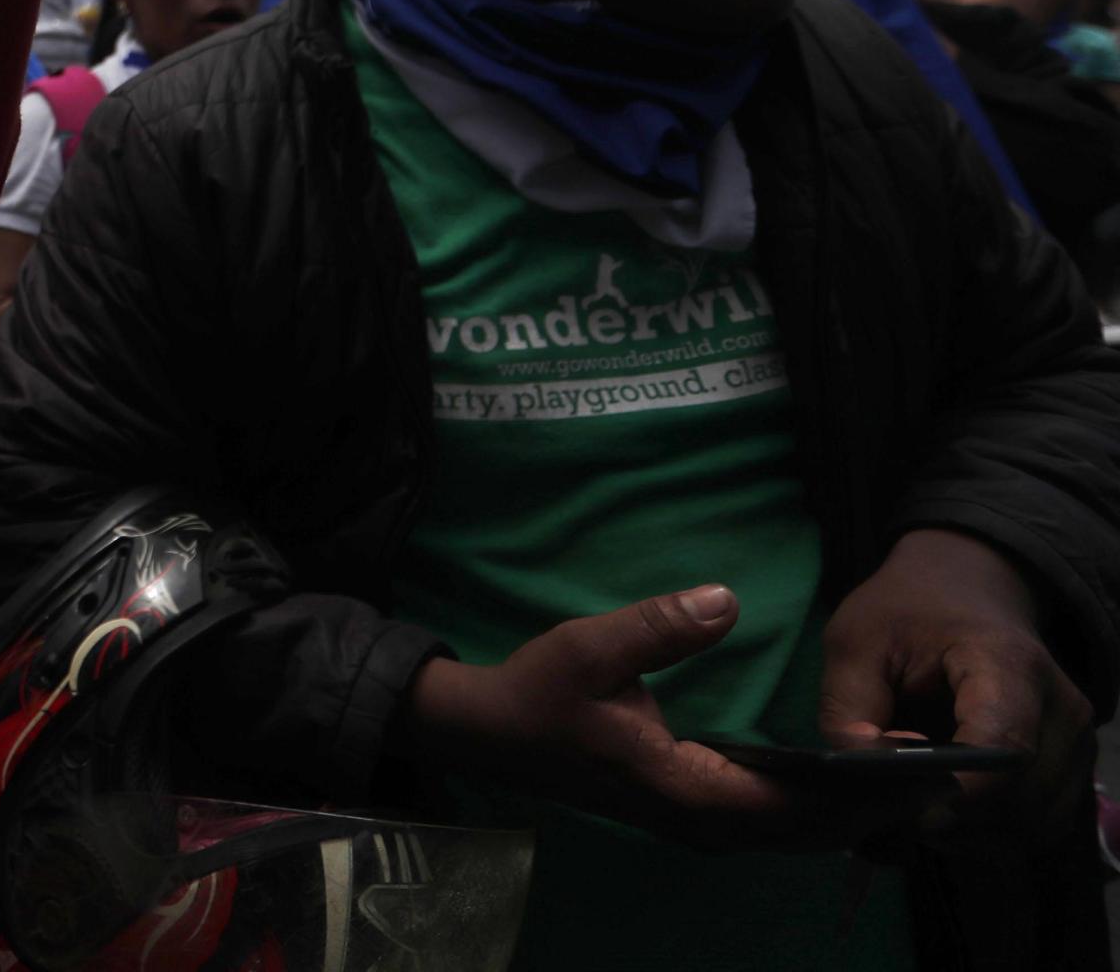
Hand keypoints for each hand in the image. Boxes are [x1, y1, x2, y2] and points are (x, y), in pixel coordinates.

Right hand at [404, 587, 925, 850]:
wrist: (496, 735)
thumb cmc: (541, 693)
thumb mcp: (591, 648)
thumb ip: (659, 628)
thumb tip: (725, 600)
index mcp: (684, 790)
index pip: (793, 809)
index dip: (860, 794)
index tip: (915, 770)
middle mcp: (701, 823)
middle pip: (809, 833)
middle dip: (875, 806)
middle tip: (941, 769)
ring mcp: (699, 824)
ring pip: (797, 836)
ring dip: (854, 811)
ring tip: (912, 772)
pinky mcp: (697, 813)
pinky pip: (777, 825)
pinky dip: (822, 808)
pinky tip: (851, 777)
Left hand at [814, 528, 1093, 838]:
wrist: (967, 592)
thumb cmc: (907, 615)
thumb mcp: (855, 641)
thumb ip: (848, 707)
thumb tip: (862, 768)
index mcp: (1007, 665)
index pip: (1003, 747)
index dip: (958, 793)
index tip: (908, 812)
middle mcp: (1061, 710)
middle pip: (1022, 799)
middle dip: (956, 820)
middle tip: (894, 817)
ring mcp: (1076, 744)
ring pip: (1035, 824)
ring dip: (973, 833)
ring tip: (916, 812)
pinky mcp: (1072, 769)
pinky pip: (1040, 824)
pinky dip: (992, 832)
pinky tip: (946, 812)